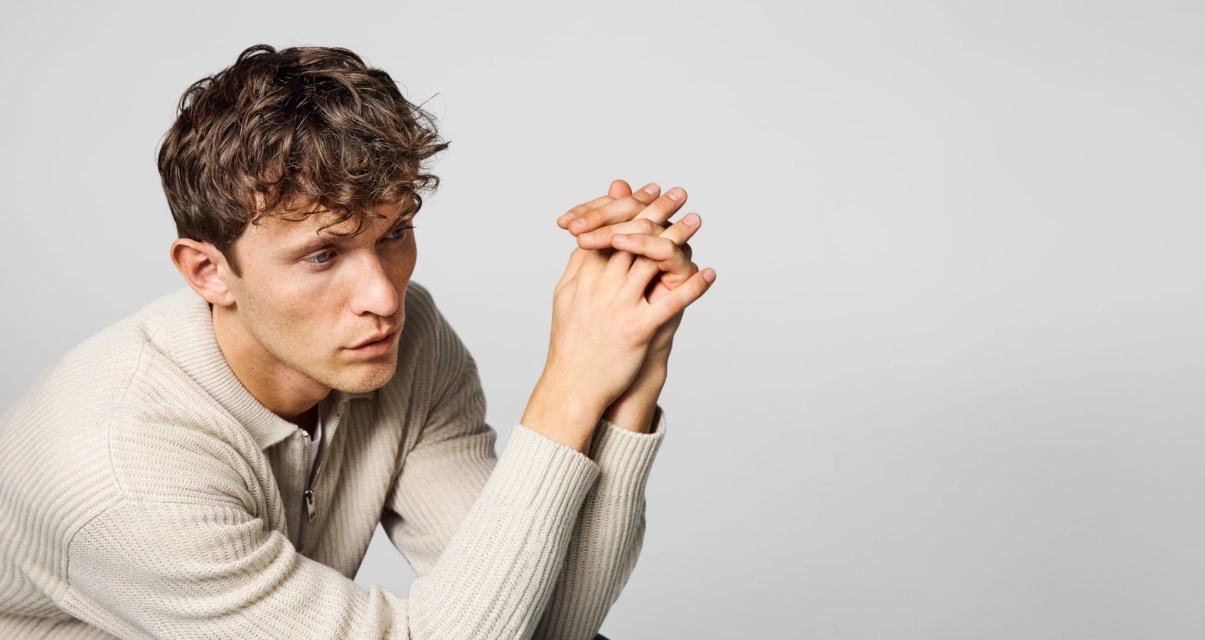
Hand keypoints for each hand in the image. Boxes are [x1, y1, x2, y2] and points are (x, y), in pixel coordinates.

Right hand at [554, 180, 711, 433]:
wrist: (573, 385)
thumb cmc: (571, 341)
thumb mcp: (567, 295)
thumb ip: (580, 262)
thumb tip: (590, 235)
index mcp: (584, 276)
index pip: (610, 228)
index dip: (632, 206)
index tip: (649, 190)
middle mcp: (601, 286)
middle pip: (633, 236)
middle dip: (658, 211)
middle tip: (679, 193)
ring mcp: (619, 307)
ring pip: (653, 261)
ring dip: (679, 237)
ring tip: (696, 219)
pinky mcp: (638, 330)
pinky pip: (670, 303)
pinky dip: (692, 287)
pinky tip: (708, 274)